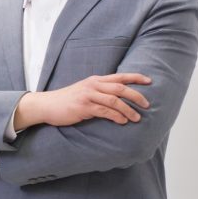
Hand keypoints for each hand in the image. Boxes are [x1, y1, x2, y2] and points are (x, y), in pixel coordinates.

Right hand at [14, 73, 151, 129]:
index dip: (136, 77)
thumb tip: (118, 99)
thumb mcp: (85, 91)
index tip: (149, 81)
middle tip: (147, 105)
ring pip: (114, 100)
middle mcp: (93, 85)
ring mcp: (88, 95)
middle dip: (136, 95)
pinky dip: (116, 116)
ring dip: (128, 110)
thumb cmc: (67, 100)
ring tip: (137, 118)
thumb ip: (99, 92)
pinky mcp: (84, 107)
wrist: (47, 105)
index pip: (120, 76)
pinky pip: (105, 111)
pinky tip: (122, 121)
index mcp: (95, 80)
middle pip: (120, 87)